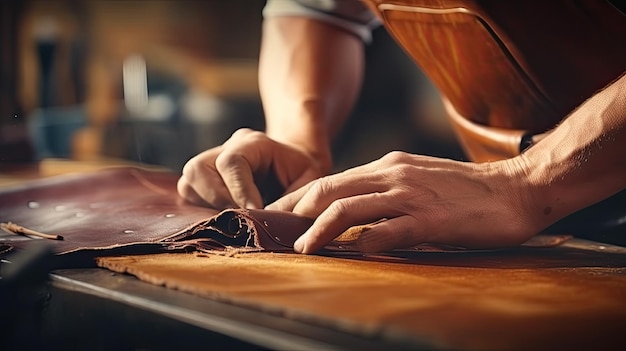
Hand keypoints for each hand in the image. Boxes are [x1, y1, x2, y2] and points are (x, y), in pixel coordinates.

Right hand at [177, 128, 327, 208]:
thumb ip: (292, 200)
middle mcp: (226, 148)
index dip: (239, 190)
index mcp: (254, 143)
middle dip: (217, 199)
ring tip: (234, 218)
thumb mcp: (309, 181)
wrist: (294, 165)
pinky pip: (189, 193)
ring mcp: (211, 161)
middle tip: (241, 217)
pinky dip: (202, 209)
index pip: (232, 162)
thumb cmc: (303, 173)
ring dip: (207, 205)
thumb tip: (267, 220)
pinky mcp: (203, 179)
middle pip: (198, 168)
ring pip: (189, 181)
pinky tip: (226, 217)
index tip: (255, 211)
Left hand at [267, 151, 541, 252]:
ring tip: (302, 248)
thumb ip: (385, 190)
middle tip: (276, 231)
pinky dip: (364, 244)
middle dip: (296, 211)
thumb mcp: (417, 178)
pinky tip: (355, 254)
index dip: (300, 196)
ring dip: (318, 229)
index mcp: (388, 165)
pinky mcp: (429, 220)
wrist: (515, 188)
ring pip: (347, 207)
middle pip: (328, 188)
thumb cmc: (465, 190)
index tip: (281, 213)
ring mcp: (409, 195)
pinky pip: (386, 231)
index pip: (332, 179)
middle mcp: (392, 175)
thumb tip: (352, 212)